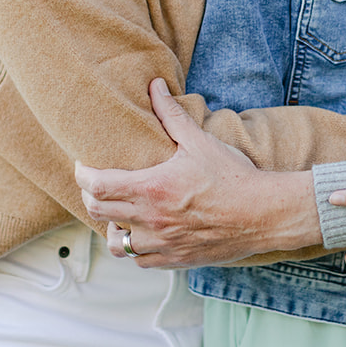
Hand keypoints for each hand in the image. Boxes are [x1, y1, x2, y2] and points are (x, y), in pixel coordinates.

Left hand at [75, 78, 318, 267]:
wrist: (263, 214)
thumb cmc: (233, 177)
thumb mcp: (199, 141)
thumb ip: (171, 114)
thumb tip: (154, 86)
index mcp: (151, 189)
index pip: (96, 186)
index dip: (82, 175)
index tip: (84, 165)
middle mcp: (150, 220)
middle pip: (98, 213)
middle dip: (90, 196)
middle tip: (97, 184)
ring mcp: (161, 243)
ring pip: (116, 244)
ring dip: (111, 227)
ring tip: (119, 212)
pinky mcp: (175, 260)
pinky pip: (140, 260)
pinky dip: (136, 248)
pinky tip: (145, 233)